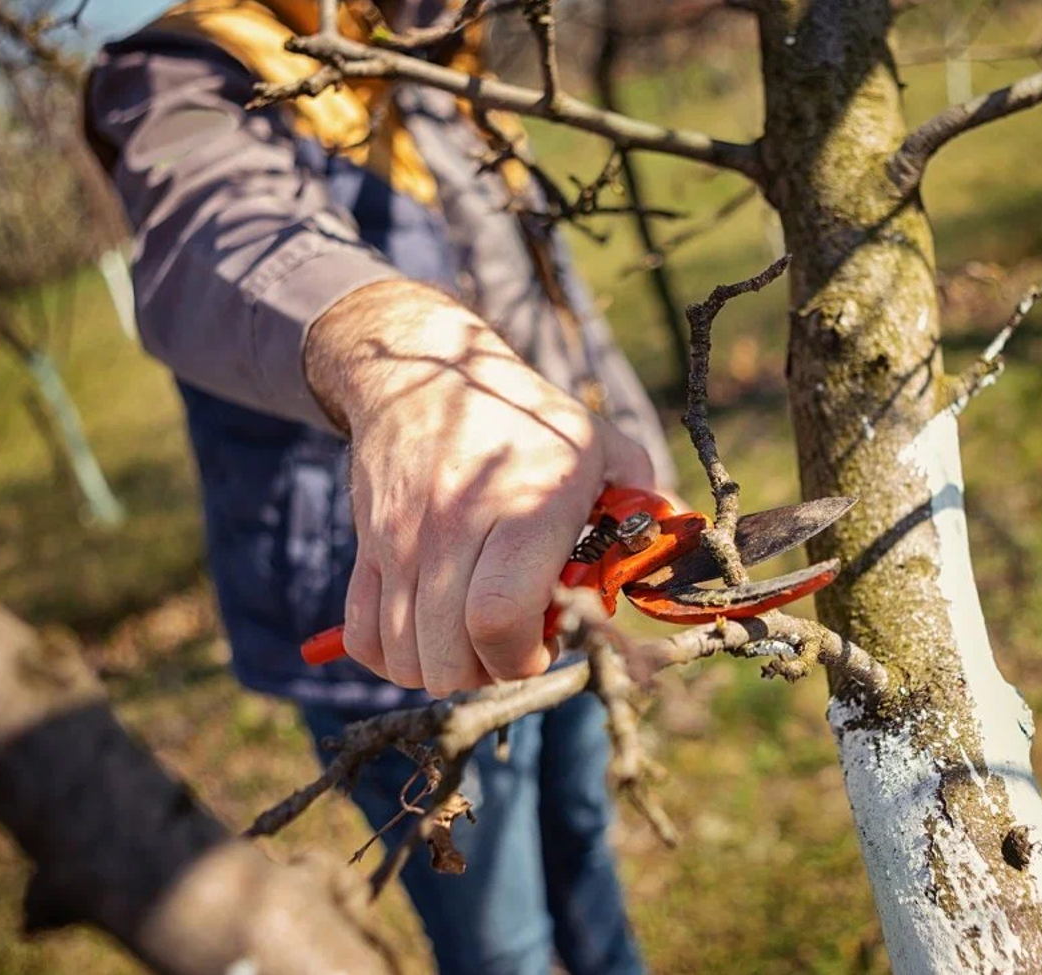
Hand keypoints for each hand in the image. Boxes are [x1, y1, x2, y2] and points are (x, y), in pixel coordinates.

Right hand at [305, 279, 654, 695]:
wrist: (422, 371)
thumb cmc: (524, 416)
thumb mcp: (597, 444)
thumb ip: (643, 498)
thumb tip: (677, 543)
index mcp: (525, 506)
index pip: (500, 618)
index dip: (521, 658)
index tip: (542, 646)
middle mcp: (455, 526)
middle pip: (449, 654)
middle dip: (487, 671)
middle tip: (510, 643)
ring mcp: (401, 540)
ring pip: (405, 656)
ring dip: (443, 667)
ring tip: (472, 636)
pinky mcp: (367, 547)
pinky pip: (363, 638)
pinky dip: (392, 656)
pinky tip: (427, 633)